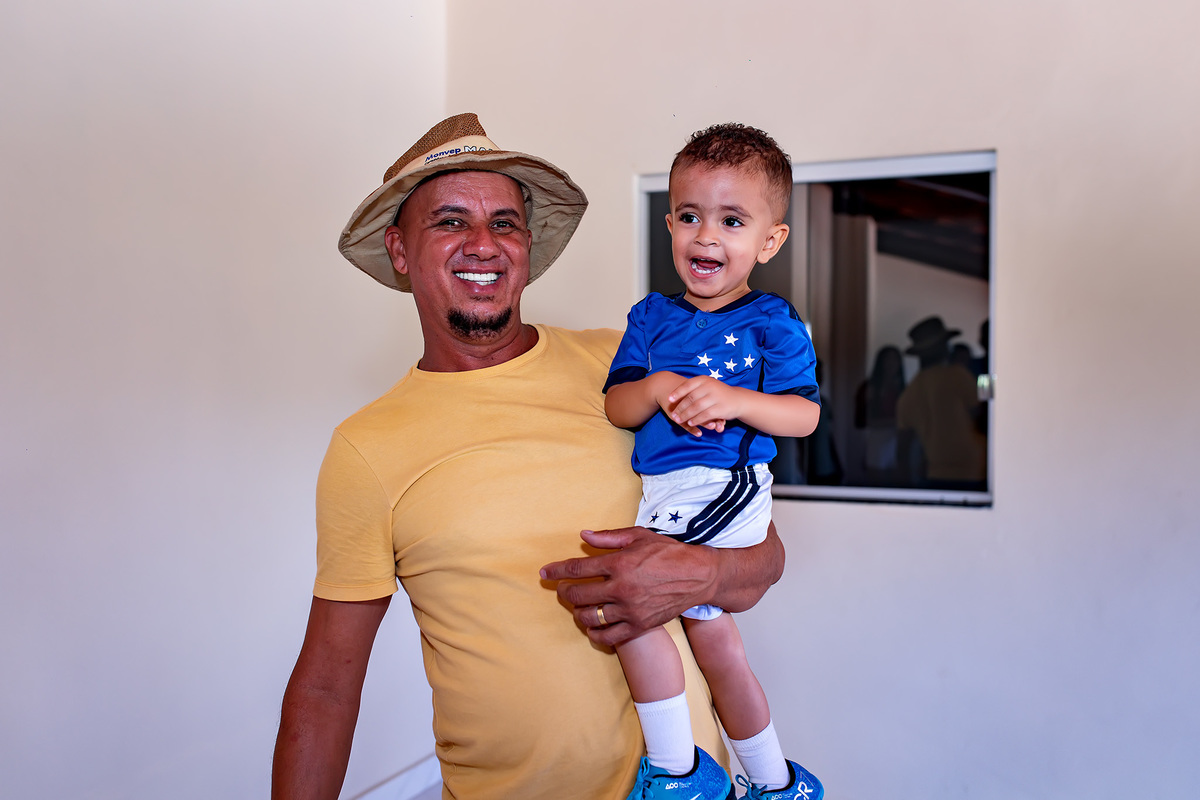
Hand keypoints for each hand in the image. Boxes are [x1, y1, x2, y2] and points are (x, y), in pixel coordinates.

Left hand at [540, 528, 718, 646]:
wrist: (698, 577)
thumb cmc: (669, 553)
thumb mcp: (639, 536)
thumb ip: (608, 537)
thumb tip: (583, 535)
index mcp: (619, 563)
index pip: (577, 569)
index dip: (556, 571)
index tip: (545, 573)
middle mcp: (621, 588)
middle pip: (578, 595)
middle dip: (564, 592)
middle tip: (563, 589)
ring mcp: (630, 610)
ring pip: (589, 617)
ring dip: (578, 612)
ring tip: (579, 605)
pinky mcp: (639, 626)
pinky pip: (607, 636)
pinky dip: (594, 633)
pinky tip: (593, 625)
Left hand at [666, 376, 744, 433]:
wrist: (738, 399)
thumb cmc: (718, 393)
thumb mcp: (707, 386)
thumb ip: (694, 389)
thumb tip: (674, 395)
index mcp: (705, 380)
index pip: (688, 385)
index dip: (677, 392)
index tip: (669, 399)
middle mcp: (710, 386)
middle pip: (690, 398)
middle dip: (680, 408)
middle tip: (673, 414)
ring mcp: (715, 397)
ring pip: (696, 408)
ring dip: (686, 415)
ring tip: (678, 420)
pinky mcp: (720, 408)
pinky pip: (705, 415)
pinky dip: (696, 420)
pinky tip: (690, 423)